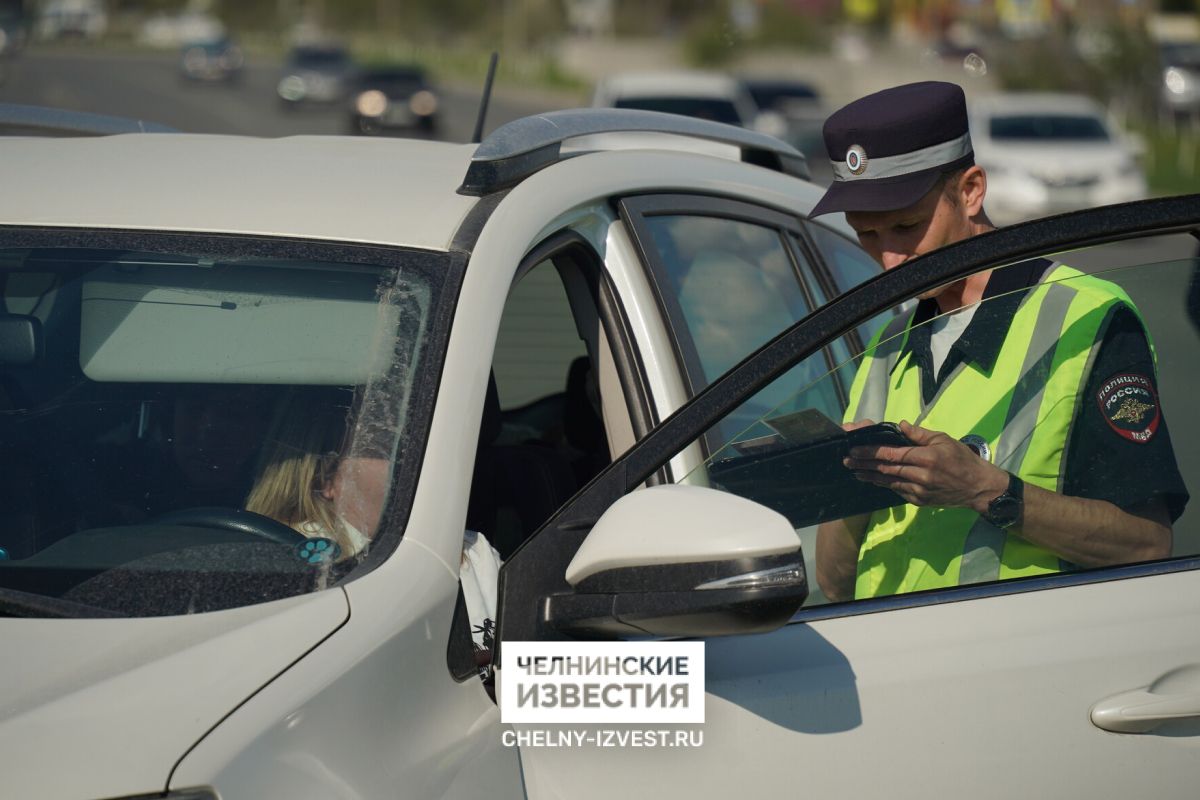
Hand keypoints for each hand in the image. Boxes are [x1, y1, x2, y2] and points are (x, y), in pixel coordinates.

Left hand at [844, 420, 1007, 512]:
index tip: (855, 450)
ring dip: (870, 477)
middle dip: (864, 465)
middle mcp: (921, 475)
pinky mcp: (920, 501)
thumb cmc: (962, 458)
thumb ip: (919, 434)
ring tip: (855, 472)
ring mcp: (919, 491)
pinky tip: (874, 480)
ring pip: (889, 482)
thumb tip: (901, 425)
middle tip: (847, 461)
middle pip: (886, 469)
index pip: (892, 454)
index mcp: (926, 457)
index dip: (871, 452)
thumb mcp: (944, 439)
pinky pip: (898, 491)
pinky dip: (885, 484)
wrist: (978, 487)